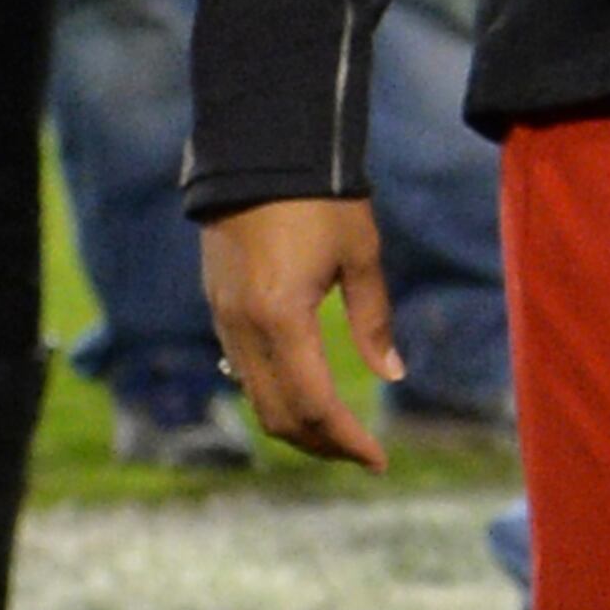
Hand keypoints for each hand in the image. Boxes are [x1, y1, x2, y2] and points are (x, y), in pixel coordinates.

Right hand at [201, 197, 400, 468]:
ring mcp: (223, 317)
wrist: (259, 147)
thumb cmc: (320, 198)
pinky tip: (305, 397)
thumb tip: (393, 373)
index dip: (348, 442)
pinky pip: (242, 370)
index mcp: (283, 319)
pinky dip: (274, 395)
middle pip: (280, 415)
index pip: (316, 405)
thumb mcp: (360, 257)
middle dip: (322, 445)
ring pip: (256, 398)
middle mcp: (245, 326)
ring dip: (297, 425)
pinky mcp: (216, 305)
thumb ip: (374, 321)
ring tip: (338, 435)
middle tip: (362, 454)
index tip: (379, 462)